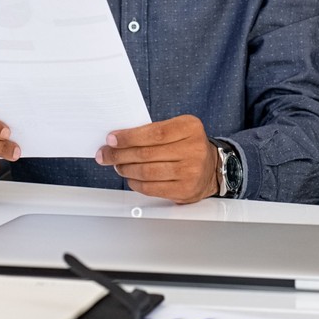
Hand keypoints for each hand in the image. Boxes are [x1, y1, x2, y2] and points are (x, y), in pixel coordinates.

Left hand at [95, 115, 218, 203]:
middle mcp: (193, 149)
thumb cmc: (188, 146)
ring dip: (126, 169)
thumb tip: (119, 139)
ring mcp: (190, 172)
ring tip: (117, 165)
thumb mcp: (177, 129)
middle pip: (147, 154)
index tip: (112, 139)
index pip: (154, 133)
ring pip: (147, 172)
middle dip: (120, 154)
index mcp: (190, 128)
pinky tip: (130, 178)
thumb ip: (153, 131)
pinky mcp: (184, 191)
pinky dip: (135, 183)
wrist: (212, 168)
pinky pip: (151, 188)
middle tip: (106, 154)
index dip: (129, 137)